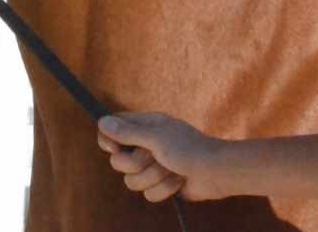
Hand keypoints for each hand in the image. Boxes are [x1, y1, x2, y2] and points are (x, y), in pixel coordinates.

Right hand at [97, 111, 228, 201]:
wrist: (215, 171)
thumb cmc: (188, 148)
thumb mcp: (155, 137)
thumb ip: (128, 132)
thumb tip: (102, 122)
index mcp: (144, 126)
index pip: (113, 129)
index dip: (108, 140)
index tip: (114, 148)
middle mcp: (145, 145)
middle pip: (118, 162)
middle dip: (137, 164)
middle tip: (154, 157)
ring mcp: (152, 166)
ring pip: (132, 181)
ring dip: (154, 177)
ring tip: (171, 169)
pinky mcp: (160, 184)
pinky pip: (148, 194)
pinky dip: (164, 189)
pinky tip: (178, 181)